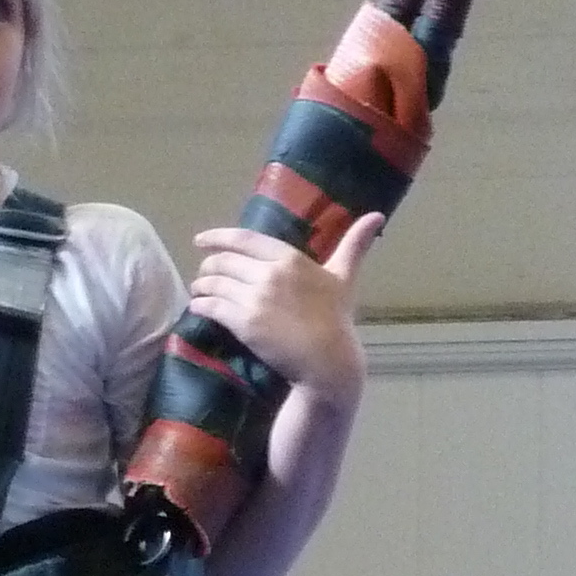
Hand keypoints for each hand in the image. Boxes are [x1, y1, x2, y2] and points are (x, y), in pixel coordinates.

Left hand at [186, 212, 385, 408]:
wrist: (327, 359)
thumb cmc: (336, 318)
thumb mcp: (344, 277)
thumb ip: (354, 245)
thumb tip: (377, 215)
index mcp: (290, 258)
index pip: (244, 238)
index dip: (218, 237)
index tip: (202, 240)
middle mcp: (269, 273)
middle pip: (223, 261)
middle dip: (208, 266)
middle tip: (204, 273)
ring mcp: (254, 298)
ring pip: (213, 283)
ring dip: (201, 286)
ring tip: (199, 291)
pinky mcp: (243, 322)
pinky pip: (211, 306)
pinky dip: (200, 305)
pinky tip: (198, 308)